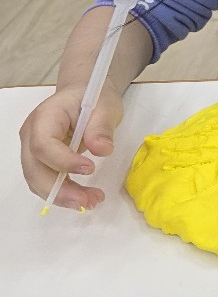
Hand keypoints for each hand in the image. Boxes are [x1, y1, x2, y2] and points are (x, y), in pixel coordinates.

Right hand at [19, 87, 123, 210]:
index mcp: (45, 117)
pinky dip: (63, 193)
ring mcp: (32, 149)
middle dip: (60, 189)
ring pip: (37, 180)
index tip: (91, 168)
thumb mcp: (106, 106)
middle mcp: (31, 134)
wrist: (83, 94)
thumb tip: (102, 150)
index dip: (63, 161)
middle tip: (88, 201)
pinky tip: (84, 198)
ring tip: (91, 201)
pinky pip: (45, 181)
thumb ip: (102, 127)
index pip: (43, 144)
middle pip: (35, 168)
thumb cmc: (94, 97)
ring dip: (62, 196)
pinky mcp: (41, 160)